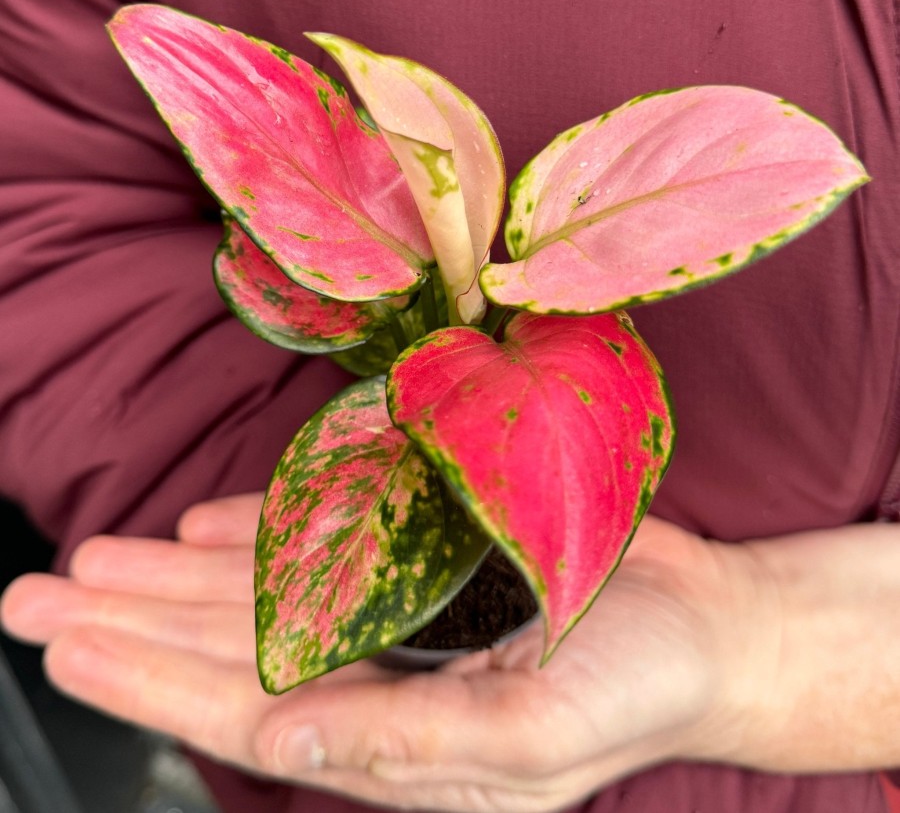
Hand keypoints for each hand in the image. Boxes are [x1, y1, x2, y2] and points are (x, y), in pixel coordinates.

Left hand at [0, 495, 773, 812]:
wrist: (705, 628)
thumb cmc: (637, 687)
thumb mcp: (533, 743)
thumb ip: (406, 746)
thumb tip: (282, 744)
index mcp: (396, 740)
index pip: (241, 709)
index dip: (146, 678)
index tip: (65, 644)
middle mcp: (382, 677)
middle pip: (229, 648)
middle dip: (130, 623)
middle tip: (37, 593)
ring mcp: (403, 617)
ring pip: (264, 594)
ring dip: (177, 577)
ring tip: (98, 557)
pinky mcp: (431, 563)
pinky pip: (331, 544)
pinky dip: (266, 537)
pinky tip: (208, 529)